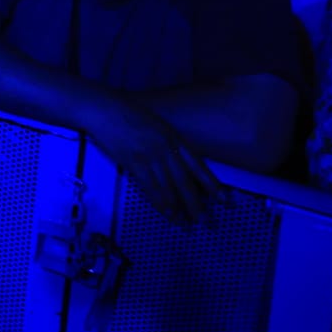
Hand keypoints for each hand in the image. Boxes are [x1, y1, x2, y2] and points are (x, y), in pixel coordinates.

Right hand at [87, 96, 224, 224]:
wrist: (105, 108)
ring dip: (178, 207)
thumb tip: (182, 163)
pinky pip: (150, 187)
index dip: (212, 184)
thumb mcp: (158, 124)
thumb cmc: (130, 113)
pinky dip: (159, 202)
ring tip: (186, 223)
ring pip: (169, 187)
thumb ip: (170, 142)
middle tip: (206, 221)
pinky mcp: (134, 163)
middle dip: (197, 203)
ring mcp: (150, 156)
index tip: (225, 199)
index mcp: (174, 138)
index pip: (198, 165)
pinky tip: (166, 213)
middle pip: (185, 181)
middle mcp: (166, 149)